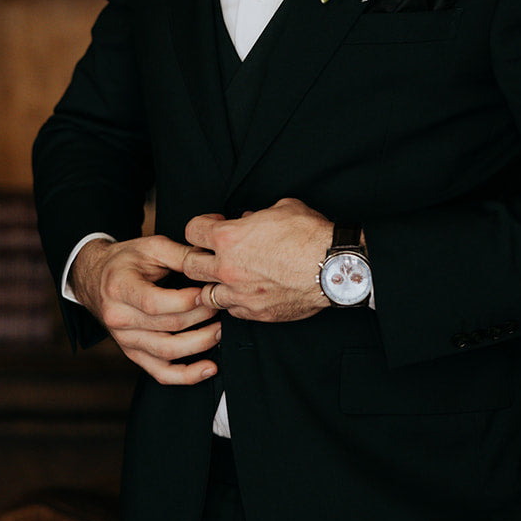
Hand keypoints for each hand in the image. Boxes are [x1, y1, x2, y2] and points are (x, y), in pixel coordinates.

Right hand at [70, 236, 220, 384]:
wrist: (96, 278)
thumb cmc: (125, 261)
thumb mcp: (151, 246)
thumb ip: (182, 255)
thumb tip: (211, 263)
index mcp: (120, 288)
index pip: (155, 302)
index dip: (186, 301)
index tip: (208, 292)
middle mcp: (119, 318)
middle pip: (167, 327)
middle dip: (202, 318)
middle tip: (222, 305)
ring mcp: (125, 340)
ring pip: (167, 352)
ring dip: (200, 343)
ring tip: (220, 330)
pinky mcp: (133, 353)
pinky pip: (161, 372)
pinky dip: (186, 375)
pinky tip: (208, 368)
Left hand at [183, 198, 332, 322]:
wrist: (333, 267)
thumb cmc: (309, 234)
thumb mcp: (281, 208)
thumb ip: (256, 216)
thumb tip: (247, 221)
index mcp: (228, 237)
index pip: (192, 230)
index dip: (200, 225)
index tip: (211, 226)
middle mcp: (227, 267)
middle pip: (187, 265)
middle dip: (193, 257)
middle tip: (205, 253)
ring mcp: (239, 293)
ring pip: (205, 294)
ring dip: (212, 284)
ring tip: (224, 278)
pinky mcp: (255, 312)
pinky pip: (232, 310)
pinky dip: (234, 302)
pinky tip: (244, 293)